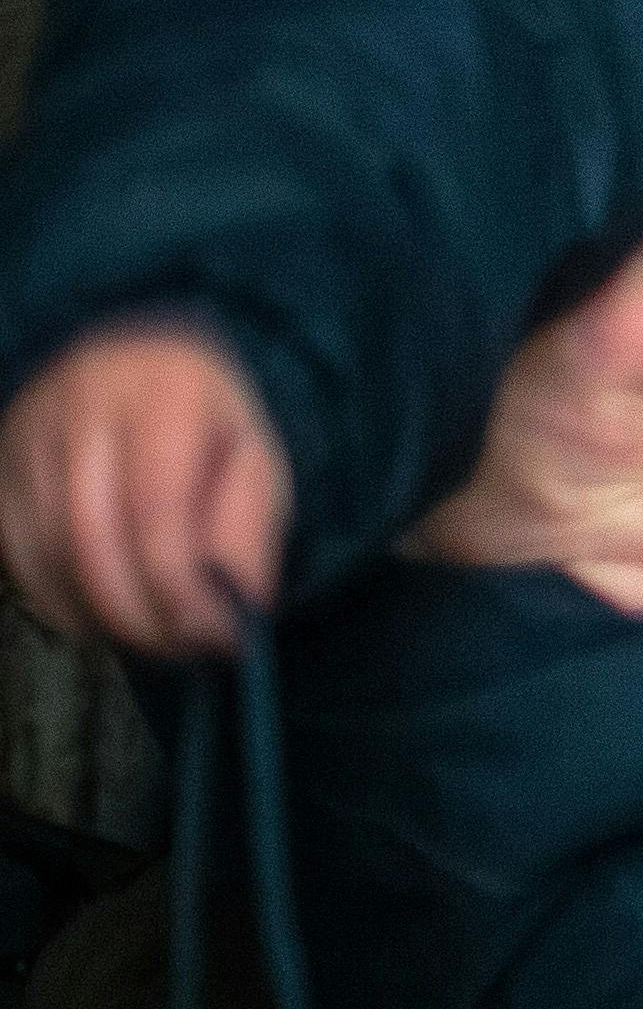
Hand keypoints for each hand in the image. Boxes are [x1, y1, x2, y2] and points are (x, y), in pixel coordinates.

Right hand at [1, 325, 287, 656]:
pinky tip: (103, 620)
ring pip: (50, 553)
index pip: (156, 502)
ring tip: (154, 637)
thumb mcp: (253, 460)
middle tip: (182, 649)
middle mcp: (83, 406)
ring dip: (102, 614)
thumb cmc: (206, 424)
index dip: (178, 580)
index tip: (210, 632)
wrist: (135, 359)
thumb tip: (235, 617)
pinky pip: (20, 557)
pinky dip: (61, 603)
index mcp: (165, 393)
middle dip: (139, 611)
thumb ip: (246, 531)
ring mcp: (29, 437)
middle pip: (93, 535)